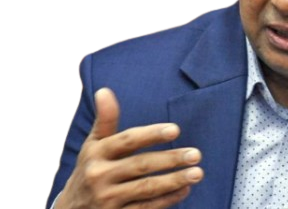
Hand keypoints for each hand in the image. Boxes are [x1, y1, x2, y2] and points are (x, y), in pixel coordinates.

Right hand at [56, 88, 203, 208]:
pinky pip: (146, 208)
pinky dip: (167, 200)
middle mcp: (100, 176)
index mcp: (97, 153)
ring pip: (146, 189)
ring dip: (174, 181)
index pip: (127, 140)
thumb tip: (105, 91)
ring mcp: (108, 199)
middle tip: (196, 154)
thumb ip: (105, 119)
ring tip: (197, 173)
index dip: (151, 134)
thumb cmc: (90, 168)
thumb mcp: (93, 144)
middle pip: (140, 166)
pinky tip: (185, 190)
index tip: (176, 130)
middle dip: (170, 159)